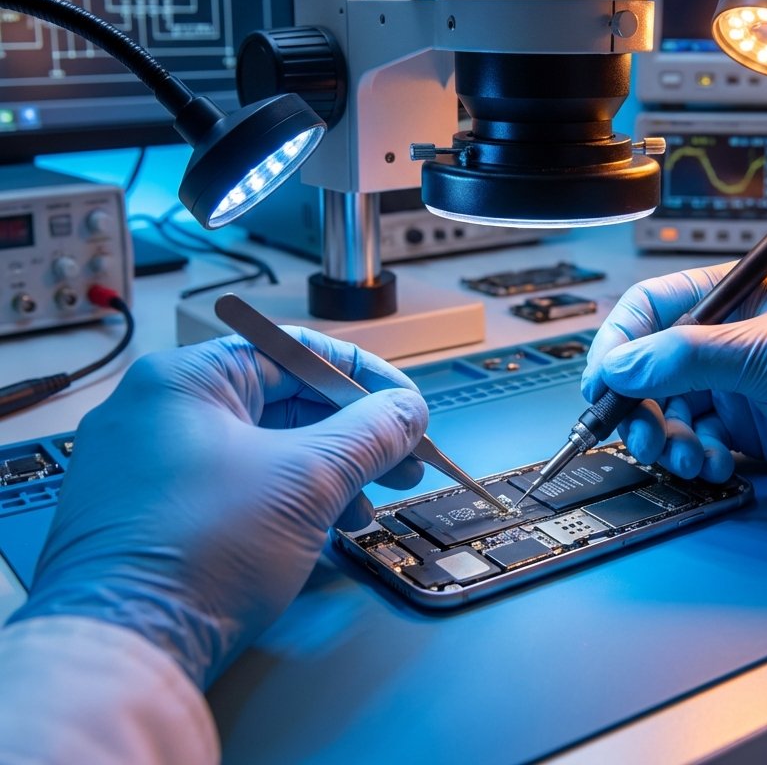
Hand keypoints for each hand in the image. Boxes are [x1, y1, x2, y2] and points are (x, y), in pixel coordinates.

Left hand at [10, 330, 427, 688]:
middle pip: (281, 402)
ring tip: (362, 513)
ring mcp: (145, 463)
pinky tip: (317, 533)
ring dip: (323, 474)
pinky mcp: (145, 513)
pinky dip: (281, 501)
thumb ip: (370, 433)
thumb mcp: (308, 479)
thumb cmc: (204, 548)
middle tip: (401, 464)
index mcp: (187, 377)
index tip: (406, 410)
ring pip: (260, 448)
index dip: (363, 380)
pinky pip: (231, 485)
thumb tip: (408, 411)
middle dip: (350, 438)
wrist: (119, 654)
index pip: (296, 351)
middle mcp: (158, 408)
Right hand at [581, 264, 766, 515]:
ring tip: (687, 457)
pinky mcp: (744, 424)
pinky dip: (694, 456)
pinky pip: (693, 438)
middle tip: (644, 437)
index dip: (618, 344)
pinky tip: (717, 463)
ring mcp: (733, 382)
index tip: (604, 385)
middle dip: (638, 404)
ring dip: (667, 438)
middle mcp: (725, 336)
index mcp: (731, 295)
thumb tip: (621, 364)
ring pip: (667, 408)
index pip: (649, 309)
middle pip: (648, 365)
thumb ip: (688, 355)